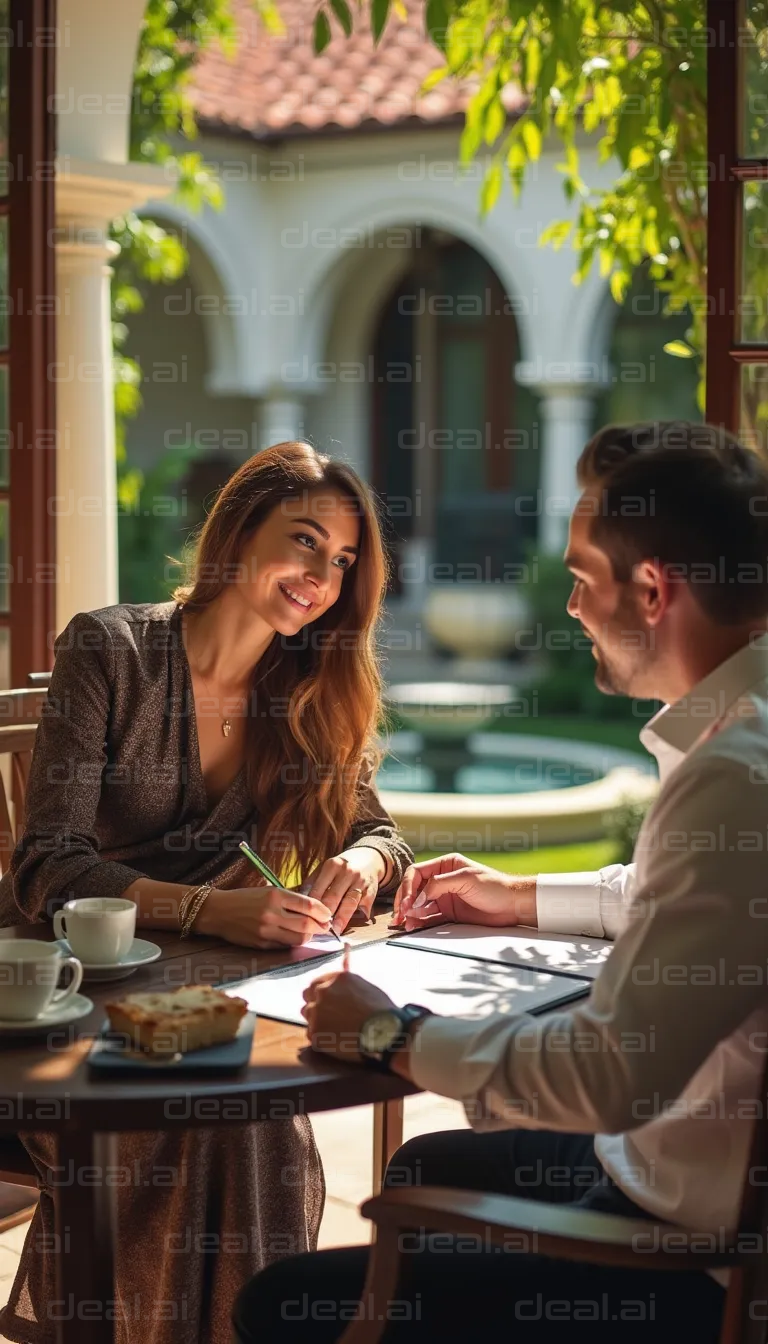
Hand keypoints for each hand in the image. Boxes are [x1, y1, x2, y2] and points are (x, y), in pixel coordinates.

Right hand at [200, 886, 332, 949]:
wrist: (218, 911)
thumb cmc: (245, 898)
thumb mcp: (268, 891)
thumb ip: (289, 900)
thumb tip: (314, 910)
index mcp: (275, 895)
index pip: (308, 905)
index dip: (322, 912)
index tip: (328, 914)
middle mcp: (271, 913)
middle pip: (306, 925)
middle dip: (319, 927)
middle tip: (325, 927)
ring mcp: (266, 930)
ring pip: (298, 939)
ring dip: (308, 936)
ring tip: (309, 932)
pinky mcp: (261, 943)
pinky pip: (285, 945)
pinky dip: (292, 941)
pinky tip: (293, 936)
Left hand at [302, 970, 395, 1061]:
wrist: (384, 1033)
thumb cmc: (381, 1011)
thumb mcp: (365, 988)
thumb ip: (346, 987)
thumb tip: (340, 989)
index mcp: (336, 978)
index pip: (317, 982)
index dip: (320, 992)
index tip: (325, 1000)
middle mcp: (323, 991)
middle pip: (307, 995)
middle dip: (315, 1003)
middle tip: (327, 1014)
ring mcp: (317, 1012)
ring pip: (308, 1014)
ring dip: (317, 1019)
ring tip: (335, 1029)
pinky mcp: (315, 1032)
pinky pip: (312, 1033)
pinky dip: (321, 1036)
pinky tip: (336, 1039)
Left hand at [307, 847, 385, 934]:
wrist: (367, 858)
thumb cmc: (340, 869)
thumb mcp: (326, 868)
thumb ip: (313, 883)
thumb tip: (298, 902)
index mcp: (332, 866)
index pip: (318, 889)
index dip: (312, 907)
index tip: (306, 920)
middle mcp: (347, 872)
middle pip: (333, 897)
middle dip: (325, 915)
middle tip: (317, 930)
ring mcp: (360, 881)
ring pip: (349, 903)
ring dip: (341, 919)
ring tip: (333, 931)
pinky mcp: (372, 890)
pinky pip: (364, 905)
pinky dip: (358, 915)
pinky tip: (351, 925)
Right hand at [392, 853, 535, 930]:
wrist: (514, 905)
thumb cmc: (494, 886)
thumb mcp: (466, 879)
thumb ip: (439, 885)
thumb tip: (417, 897)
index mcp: (445, 865)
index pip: (417, 873)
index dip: (408, 887)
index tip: (408, 903)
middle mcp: (442, 880)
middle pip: (414, 889)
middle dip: (405, 901)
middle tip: (400, 915)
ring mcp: (445, 897)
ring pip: (419, 904)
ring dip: (410, 913)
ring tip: (405, 924)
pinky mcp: (449, 913)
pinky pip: (429, 917)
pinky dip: (420, 921)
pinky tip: (414, 926)